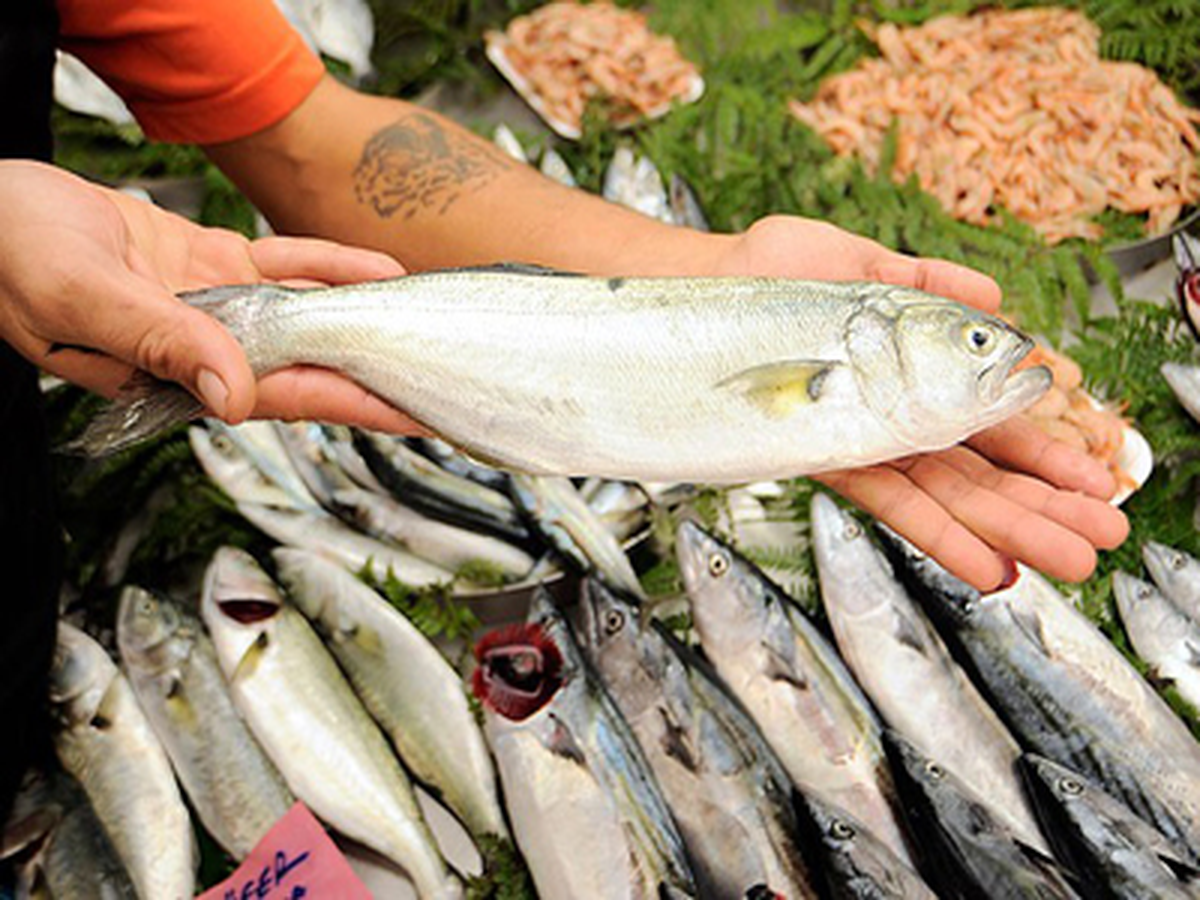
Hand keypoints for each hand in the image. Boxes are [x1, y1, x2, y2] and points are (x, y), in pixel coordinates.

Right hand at [0, 160, 419, 433]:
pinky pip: (282, 265)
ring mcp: (212, 306)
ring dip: (365, 319)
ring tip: (429, 325)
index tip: (417, 414)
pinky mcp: (206, 264)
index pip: (289, 397)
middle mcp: (207, 349)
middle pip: (313, 365)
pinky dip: (328, 266)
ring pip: (306, 316)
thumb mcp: (83, 301)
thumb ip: (162, 345)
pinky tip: (377, 272)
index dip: (357, 405)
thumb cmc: (10, 258)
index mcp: (179, 374)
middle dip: (378, 375)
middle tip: (448, 382)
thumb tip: (236, 398)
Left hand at [712, 215, 1128, 590]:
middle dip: (1041, 500)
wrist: (701, 289)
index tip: (1090, 465)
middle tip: (1099, 533)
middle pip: (976, 466)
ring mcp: (857, 438)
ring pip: (946, 493)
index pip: (986, 416)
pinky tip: (986, 563)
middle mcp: (886, 414)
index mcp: (907, 370)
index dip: (1039, 444)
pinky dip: (940, 534)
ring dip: (1009, 528)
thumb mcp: (856, 260)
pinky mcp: (821, 455)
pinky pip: (889, 500)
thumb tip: (995, 294)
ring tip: (1069, 556)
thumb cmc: (769, 271)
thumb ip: (924, 280)